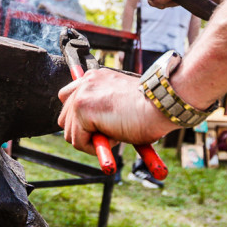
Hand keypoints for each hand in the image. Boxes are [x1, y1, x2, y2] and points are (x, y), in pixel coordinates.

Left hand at [57, 68, 175, 154]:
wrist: (161, 104)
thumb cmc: (150, 108)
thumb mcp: (121, 104)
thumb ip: (102, 109)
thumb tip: (91, 131)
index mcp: (95, 78)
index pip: (69, 98)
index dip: (80, 119)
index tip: (95, 129)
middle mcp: (86, 82)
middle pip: (65, 117)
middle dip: (82, 132)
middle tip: (107, 134)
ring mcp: (82, 94)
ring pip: (70, 132)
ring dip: (91, 140)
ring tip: (115, 133)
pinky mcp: (82, 109)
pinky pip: (77, 141)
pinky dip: (94, 147)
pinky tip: (114, 136)